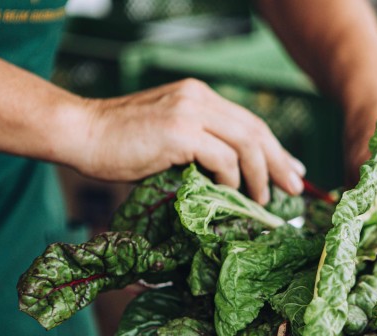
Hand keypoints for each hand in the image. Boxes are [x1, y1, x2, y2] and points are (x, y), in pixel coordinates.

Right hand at [73, 78, 304, 203]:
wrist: (82, 134)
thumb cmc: (119, 145)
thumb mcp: (168, 140)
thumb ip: (200, 148)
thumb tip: (232, 178)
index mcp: (199, 96)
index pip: (249, 121)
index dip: (275, 147)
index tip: (292, 169)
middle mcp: (199, 98)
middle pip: (256, 129)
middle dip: (279, 161)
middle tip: (294, 186)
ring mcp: (190, 112)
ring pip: (246, 142)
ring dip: (260, 174)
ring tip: (263, 198)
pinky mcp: (179, 131)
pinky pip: (222, 157)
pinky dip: (231, 178)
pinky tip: (230, 192)